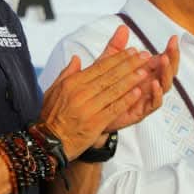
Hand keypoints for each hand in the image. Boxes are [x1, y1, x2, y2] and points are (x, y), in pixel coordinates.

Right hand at [40, 26, 162, 158]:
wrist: (48, 143)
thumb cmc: (50, 116)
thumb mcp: (53, 90)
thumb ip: (67, 73)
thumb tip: (76, 58)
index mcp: (71, 83)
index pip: (99, 67)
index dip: (118, 58)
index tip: (131, 51)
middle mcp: (80, 93)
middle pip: (110, 76)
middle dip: (130, 65)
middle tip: (144, 56)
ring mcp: (88, 108)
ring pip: (114, 90)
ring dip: (131, 80)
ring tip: (145, 71)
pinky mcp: (95, 123)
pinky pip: (114, 108)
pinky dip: (127, 100)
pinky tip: (138, 93)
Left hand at [88, 33, 179, 144]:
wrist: (90, 111)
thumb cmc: (101, 87)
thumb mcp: (107, 63)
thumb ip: (116, 47)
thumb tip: (123, 27)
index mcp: (145, 72)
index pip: (162, 60)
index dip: (170, 50)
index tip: (173, 38)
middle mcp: (149, 85)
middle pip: (167, 72)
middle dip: (172, 60)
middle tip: (171, 49)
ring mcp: (146, 98)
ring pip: (163, 87)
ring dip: (166, 74)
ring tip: (164, 61)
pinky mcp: (140, 111)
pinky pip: (153, 104)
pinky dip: (156, 94)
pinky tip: (154, 84)